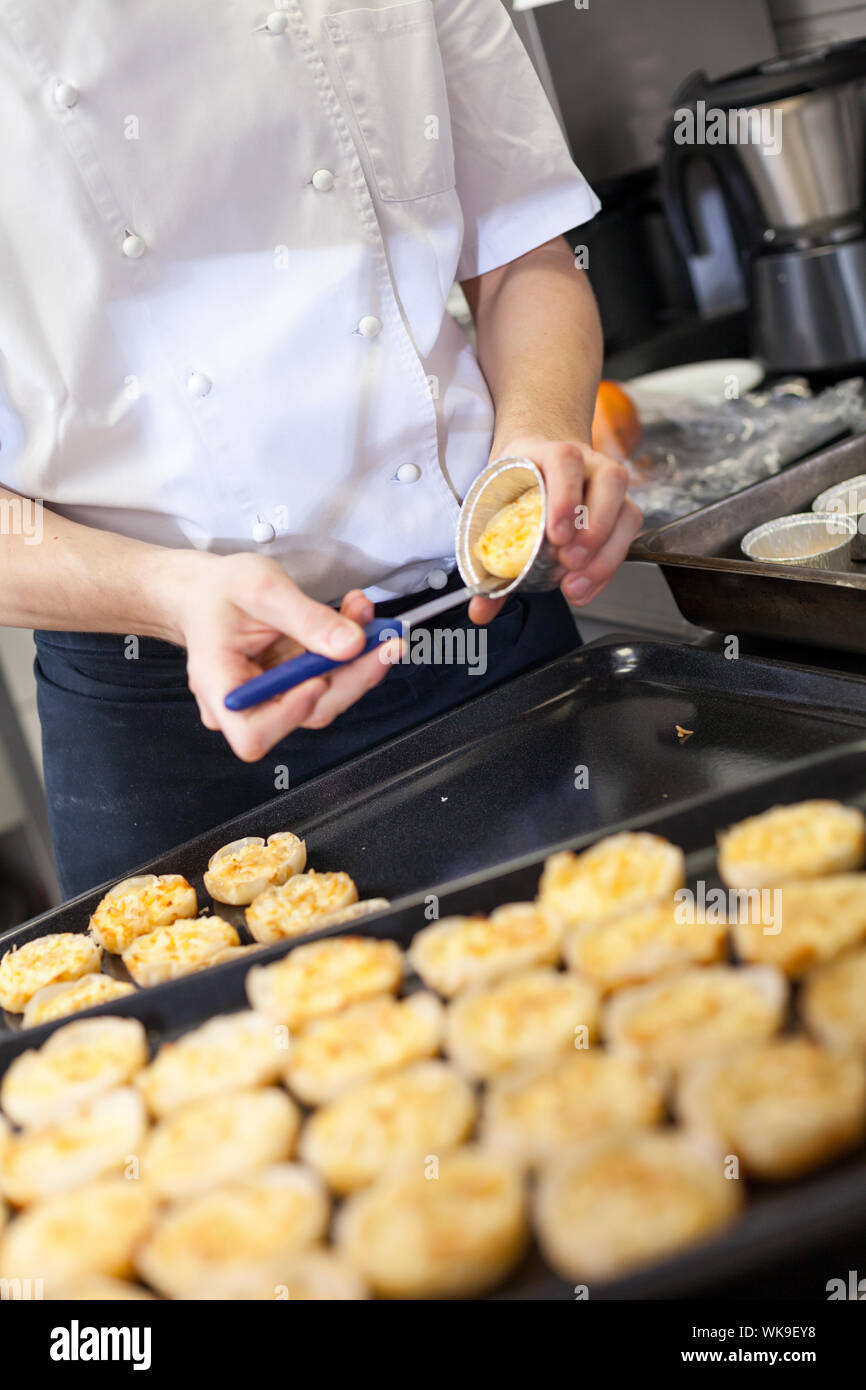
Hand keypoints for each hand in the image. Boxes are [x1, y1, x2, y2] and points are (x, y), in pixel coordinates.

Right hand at [162, 552, 399, 761]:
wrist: (210, 592)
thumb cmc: (219, 592)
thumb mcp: (261, 588)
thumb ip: (306, 618)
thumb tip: (352, 644)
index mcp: (218, 685)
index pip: (253, 730)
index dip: (292, 712)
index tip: (320, 677)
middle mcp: (246, 703)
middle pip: (307, 712)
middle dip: (350, 675)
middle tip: (380, 640)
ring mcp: (272, 700)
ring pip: (327, 697)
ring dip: (357, 659)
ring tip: (365, 617)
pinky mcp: (293, 690)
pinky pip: (330, 680)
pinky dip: (349, 652)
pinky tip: (356, 621)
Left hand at [468, 437, 642, 624]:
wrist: (537, 465)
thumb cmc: (516, 488)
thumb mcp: (496, 512)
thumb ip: (490, 565)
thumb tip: (479, 612)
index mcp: (549, 453)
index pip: (565, 459)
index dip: (565, 495)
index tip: (556, 534)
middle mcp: (587, 464)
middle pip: (609, 481)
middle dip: (594, 528)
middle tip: (569, 561)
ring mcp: (608, 487)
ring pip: (627, 510)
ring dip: (607, 552)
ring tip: (576, 581)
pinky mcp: (621, 510)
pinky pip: (627, 536)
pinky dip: (607, 567)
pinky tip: (585, 587)